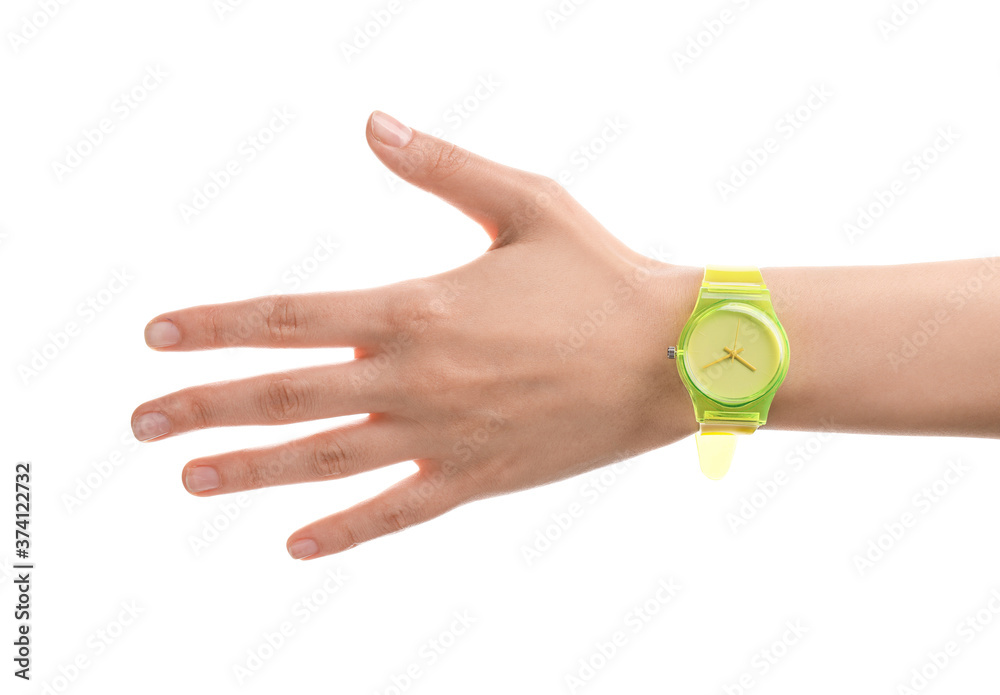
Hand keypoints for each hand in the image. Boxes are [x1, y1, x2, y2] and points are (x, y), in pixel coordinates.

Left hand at [132, 111, 698, 558]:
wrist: (673, 354)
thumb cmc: (602, 272)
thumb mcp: (525, 201)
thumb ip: (441, 166)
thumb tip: (372, 123)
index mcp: (418, 306)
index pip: (290, 319)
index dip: (216, 327)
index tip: (157, 337)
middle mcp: (418, 378)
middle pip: (288, 396)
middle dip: (206, 405)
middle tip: (140, 420)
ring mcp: (445, 436)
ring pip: (327, 460)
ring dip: (252, 470)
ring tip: (189, 476)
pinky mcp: (479, 479)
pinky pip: (398, 511)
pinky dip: (345, 529)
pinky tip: (296, 544)